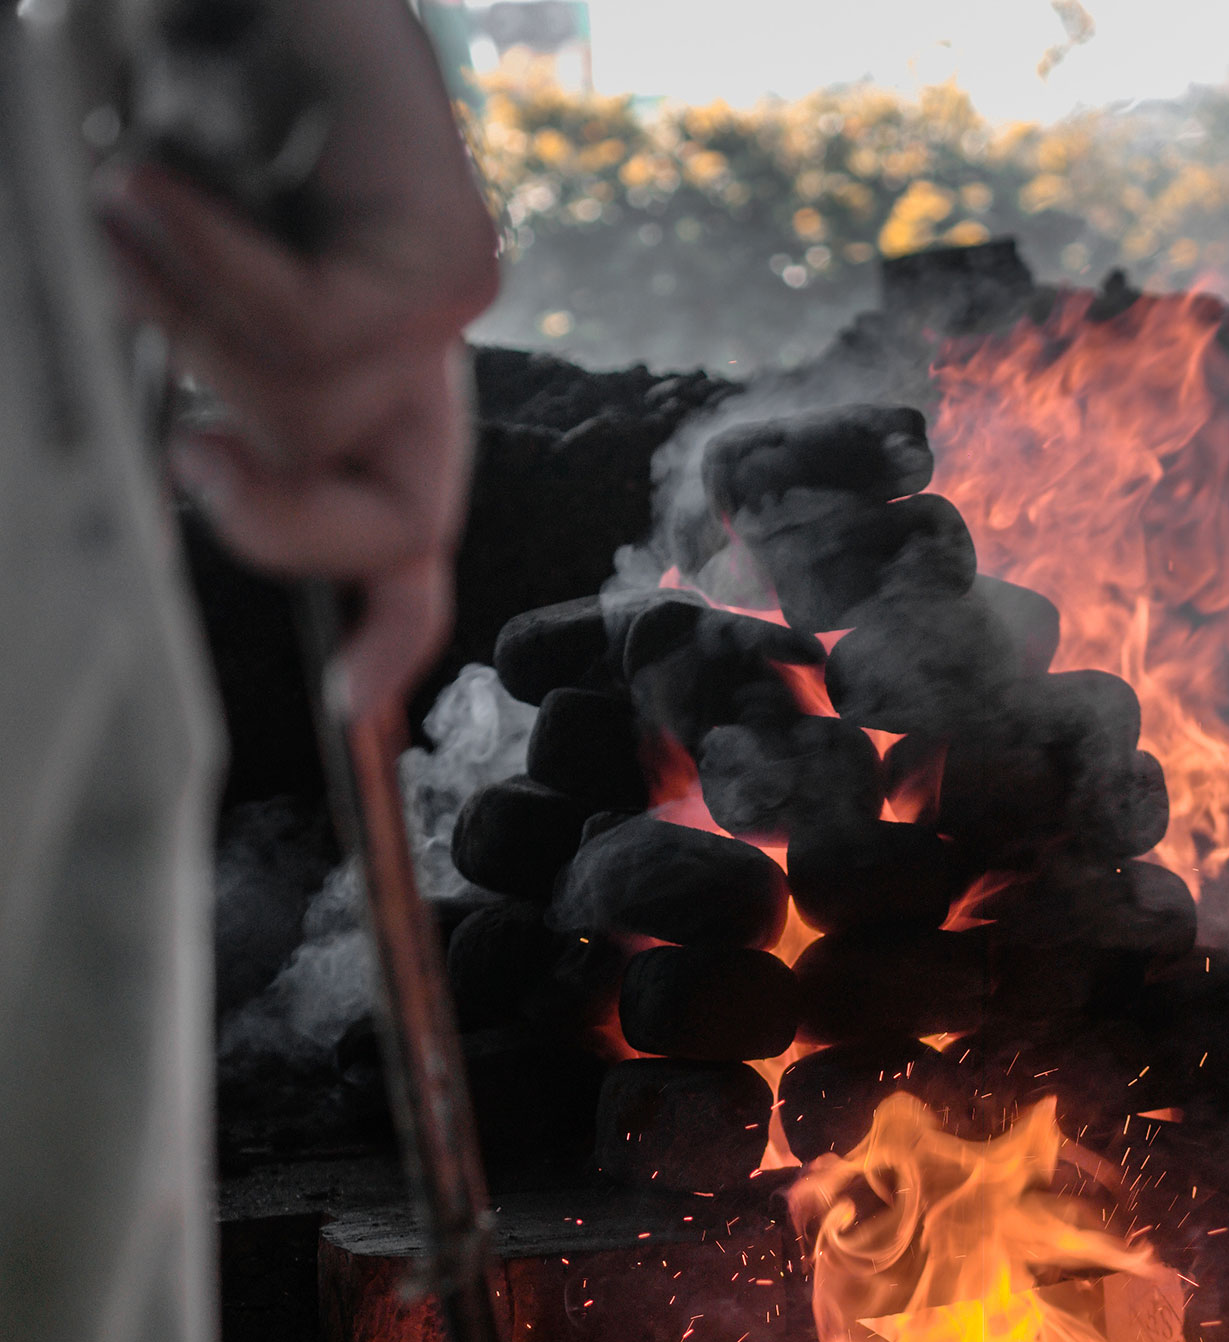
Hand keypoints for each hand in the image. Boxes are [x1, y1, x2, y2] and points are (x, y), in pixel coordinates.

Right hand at [98, 0, 499, 719]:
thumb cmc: (170, 104)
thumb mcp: (166, 295)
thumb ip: (203, 403)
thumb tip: (186, 483)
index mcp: (363, 380)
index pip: (404, 539)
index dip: (389, 628)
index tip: (348, 705)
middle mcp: (422, 354)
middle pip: (395, 528)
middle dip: (272, 517)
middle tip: (182, 446)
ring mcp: (448, 299)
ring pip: (315, 423)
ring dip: (184, 322)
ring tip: (132, 201)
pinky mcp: (451, 244)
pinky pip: (319, 330)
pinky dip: (209, 264)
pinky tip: (153, 180)